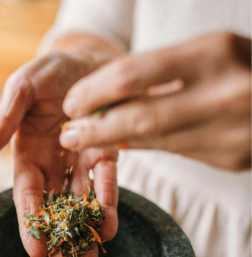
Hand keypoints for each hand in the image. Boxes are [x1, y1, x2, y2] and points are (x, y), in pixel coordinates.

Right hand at [0, 51, 118, 256]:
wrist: (88, 58)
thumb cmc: (49, 70)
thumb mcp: (22, 89)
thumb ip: (3, 121)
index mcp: (27, 152)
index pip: (26, 194)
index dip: (29, 222)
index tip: (34, 251)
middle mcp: (53, 162)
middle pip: (54, 207)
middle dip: (58, 238)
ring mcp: (80, 161)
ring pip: (80, 202)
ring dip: (84, 232)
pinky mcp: (106, 153)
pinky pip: (107, 182)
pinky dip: (107, 204)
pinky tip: (109, 228)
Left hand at [60, 32, 251, 170]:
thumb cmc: (243, 65)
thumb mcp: (208, 53)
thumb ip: (160, 75)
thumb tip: (105, 103)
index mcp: (215, 52)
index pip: (132, 75)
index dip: (93, 91)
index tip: (71, 102)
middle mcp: (225, 93)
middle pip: (137, 117)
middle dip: (93, 128)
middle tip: (68, 133)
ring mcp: (232, 131)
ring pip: (153, 140)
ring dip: (112, 142)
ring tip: (85, 140)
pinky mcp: (233, 158)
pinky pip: (174, 152)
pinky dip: (144, 147)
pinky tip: (123, 143)